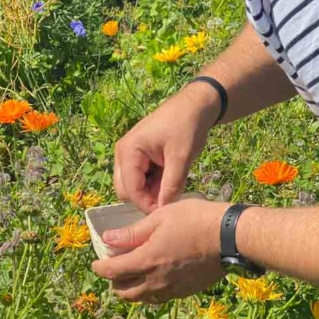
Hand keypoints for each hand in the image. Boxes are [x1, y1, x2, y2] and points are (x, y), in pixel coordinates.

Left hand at [92, 198, 228, 302]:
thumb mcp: (160, 218)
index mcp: (147, 260)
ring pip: (141, 299)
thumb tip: (107, 239)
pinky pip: (159, 298)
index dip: (100, 267)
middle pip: (124, 292)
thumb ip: (132, 232)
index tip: (95, 262)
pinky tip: (153, 279)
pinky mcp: (185, 292)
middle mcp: (156, 281)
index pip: (113, 271)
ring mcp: (172, 289)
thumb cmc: (196, 220)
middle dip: (113, 281)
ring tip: (131, 276)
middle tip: (113, 268)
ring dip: (131, 290)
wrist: (230, 238)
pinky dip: (149, 292)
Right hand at [113, 83, 219, 213]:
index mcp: (128, 151)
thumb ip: (171, 185)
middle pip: (126, 190)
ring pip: (134, 186)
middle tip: (170, 197)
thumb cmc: (187, 126)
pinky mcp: (139, 156)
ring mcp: (130, 155)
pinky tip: (170, 178)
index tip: (167, 212)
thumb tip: (165, 210)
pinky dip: (153, 183)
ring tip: (173, 185)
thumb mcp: (181, 157)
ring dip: (151, 191)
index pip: (130, 190)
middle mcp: (123, 154)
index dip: (147, 205)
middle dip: (146, 198)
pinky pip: (141, 178)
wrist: (195, 105)